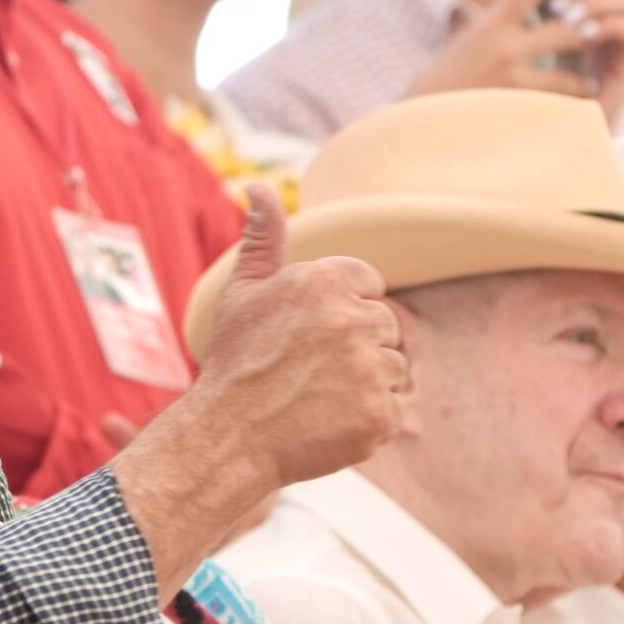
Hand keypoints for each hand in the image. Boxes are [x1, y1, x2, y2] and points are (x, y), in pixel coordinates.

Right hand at [191, 188, 408, 490]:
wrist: (228, 438)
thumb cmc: (234, 363)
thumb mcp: (243, 292)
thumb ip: (262, 238)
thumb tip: (257, 185)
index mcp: (325, 281)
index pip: (369, 284)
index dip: (342, 310)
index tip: (313, 336)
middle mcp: (353, 319)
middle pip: (385, 325)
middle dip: (357, 346)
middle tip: (311, 371)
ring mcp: (370, 368)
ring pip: (395, 367)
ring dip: (367, 382)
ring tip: (319, 396)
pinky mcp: (381, 414)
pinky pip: (395, 408)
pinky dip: (371, 419)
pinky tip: (331, 421)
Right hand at [408, 0, 623, 122]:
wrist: (417, 129)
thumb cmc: (436, 88)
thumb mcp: (458, 48)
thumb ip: (482, 28)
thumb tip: (496, 8)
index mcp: (488, 26)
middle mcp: (504, 50)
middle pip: (566, 27)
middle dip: (586, 29)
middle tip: (597, 33)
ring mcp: (513, 84)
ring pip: (568, 76)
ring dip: (583, 79)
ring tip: (589, 83)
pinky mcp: (519, 114)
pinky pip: (557, 110)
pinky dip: (569, 112)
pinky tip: (576, 112)